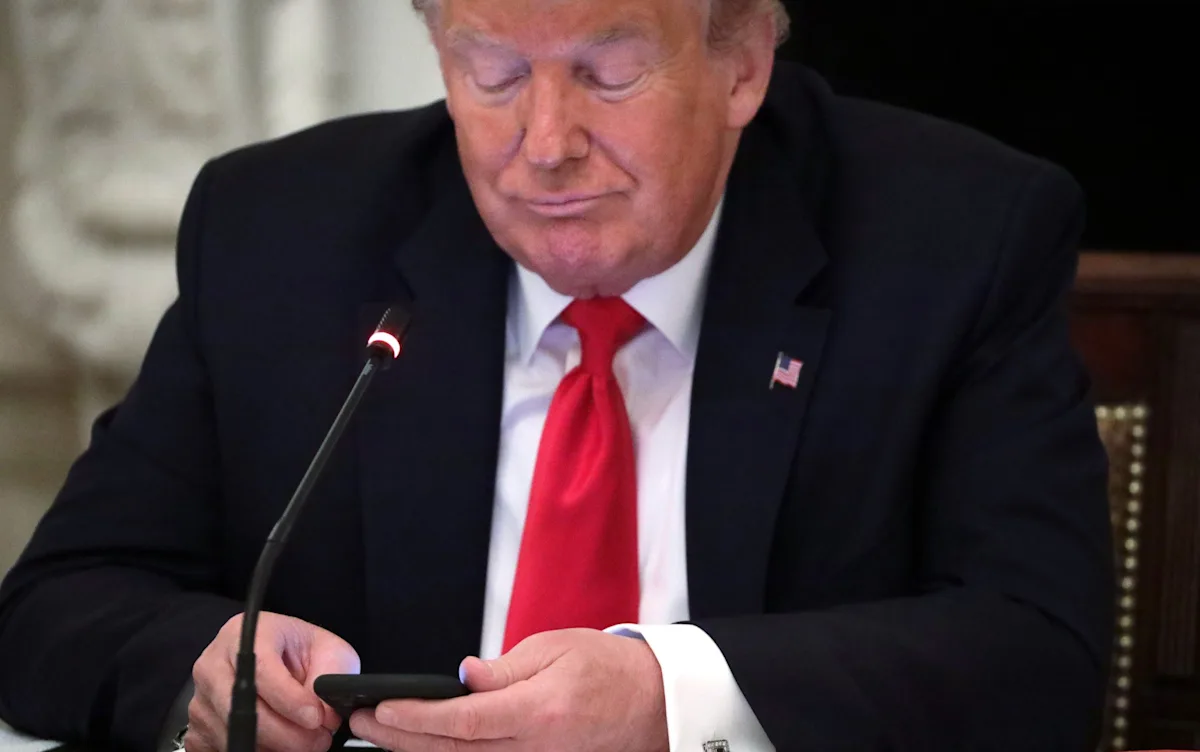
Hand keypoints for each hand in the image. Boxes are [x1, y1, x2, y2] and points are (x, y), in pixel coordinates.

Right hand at [185, 612, 360, 751]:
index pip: (261, 669)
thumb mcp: (327, 650)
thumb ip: (328, 677)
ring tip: (304, 741)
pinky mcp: (197, 726)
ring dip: (274, 746)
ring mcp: (201, 697)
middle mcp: (215, 663)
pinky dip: (253, 751)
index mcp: (246, 633)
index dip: (289, 699)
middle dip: (285, 732)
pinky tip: (275, 745)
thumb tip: (325, 715)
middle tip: (317, 739)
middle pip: (241, 708)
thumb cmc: (301, 652)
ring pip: (232, 733)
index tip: (315, 717)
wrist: (282, 659)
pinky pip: (219, 748)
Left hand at [350, 628, 667, 751]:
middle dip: (400, 740)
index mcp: (539, 712)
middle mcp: (535, 749)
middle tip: (360, 725)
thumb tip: (461, 677)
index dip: (414, 718)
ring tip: (379, 737)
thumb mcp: (556, 648)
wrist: (653, 703)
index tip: (379, 709)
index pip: (461, 722)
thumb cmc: (608, 668)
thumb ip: (505, 668)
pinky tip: (423, 748)